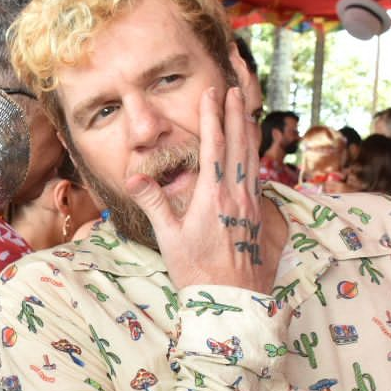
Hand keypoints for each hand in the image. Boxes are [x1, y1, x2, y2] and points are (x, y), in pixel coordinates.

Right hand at [125, 83, 264, 290]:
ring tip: (245, 110)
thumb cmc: (196, 271)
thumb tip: (133, 177)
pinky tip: (252, 152)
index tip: (211, 94)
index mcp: (213, 197)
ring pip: (252, 158)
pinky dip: (254, 155)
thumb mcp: (168, 237)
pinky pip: (257, 176)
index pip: (214, 146)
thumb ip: (153, 203)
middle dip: (235, 114)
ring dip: (248, 131)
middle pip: (239, 145)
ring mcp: (250, 205)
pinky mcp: (257, 216)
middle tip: (232, 90)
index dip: (212, 117)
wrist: (230, 300)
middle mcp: (236, 196)